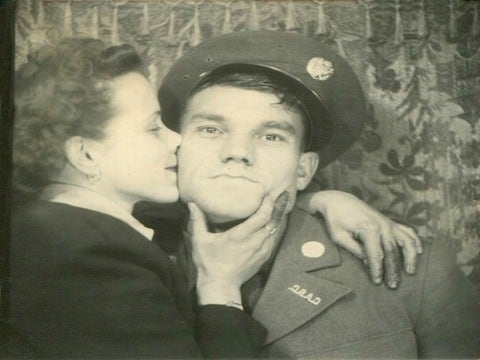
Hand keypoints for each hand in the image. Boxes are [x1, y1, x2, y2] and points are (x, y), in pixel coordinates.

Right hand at [188, 192, 288, 304]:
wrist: (220, 285)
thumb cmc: (209, 262)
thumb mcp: (200, 241)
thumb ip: (197, 221)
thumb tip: (192, 204)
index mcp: (242, 235)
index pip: (262, 215)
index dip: (268, 203)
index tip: (268, 194)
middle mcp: (256, 241)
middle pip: (274, 221)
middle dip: (278, 207)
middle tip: (282, 195)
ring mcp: (262, 250)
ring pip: (276, 230)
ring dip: (277, 218)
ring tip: (279, 205)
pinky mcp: (264, 258)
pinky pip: (273, 239)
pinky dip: (274, 229)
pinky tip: (272, 223)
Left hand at [296, 190, 421, 288]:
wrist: (339, 201)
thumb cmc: (336, 220)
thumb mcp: (339, 237)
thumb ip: (355, 249)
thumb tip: (368, 262)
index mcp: (368, 229)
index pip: (376, 255)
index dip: (377, 270)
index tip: (378, 282)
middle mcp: (382, 225)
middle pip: (392, 251)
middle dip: (393, 270)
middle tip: (394, 285)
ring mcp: (388, 222)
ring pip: (406, 241)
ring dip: (410, 257)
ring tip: (410, 271)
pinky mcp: (390, 221)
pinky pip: (407, 231)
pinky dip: (415, 241)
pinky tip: (419, 252)